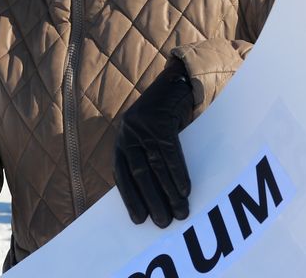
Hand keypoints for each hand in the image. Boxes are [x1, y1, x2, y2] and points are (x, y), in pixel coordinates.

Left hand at [113, 56, 195, 226]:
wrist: (174, 82)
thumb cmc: (163, 114)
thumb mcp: (146, 135)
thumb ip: (145, 158)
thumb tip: (154, 195)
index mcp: (121, 141)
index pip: (122, 176)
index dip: (130, 198)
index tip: (140, 220)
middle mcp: (128, 135)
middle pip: (139, 174)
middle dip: (152, 201)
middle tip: (163, 222)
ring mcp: (143, 127)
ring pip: (155, 166)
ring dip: (169, 193)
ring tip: (179, 211)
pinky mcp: (160, 121)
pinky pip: (169, 153)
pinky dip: (177, 174)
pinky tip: (184, 190)